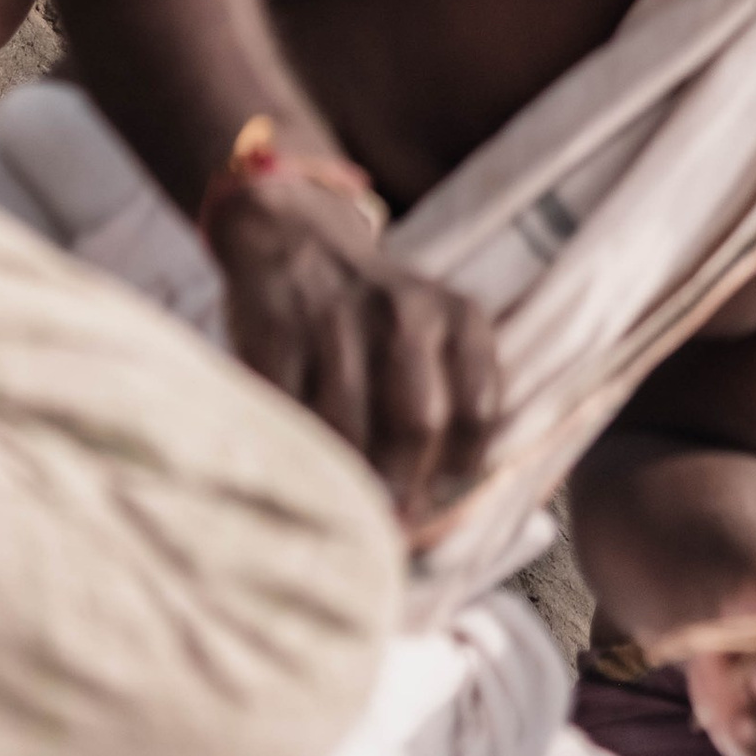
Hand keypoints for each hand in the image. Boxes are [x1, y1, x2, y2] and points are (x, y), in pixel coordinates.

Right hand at [208, 171, 501, 532]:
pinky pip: (290, 413)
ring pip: (351, 429)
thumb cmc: (373, 314)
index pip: (478, 411)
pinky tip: (297, 467)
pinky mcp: (277, 329)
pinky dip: (293, 453)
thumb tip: (445, 508)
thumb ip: (450, 399)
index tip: (434, 502)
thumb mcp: (432, 331)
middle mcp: (408, 312)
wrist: (296, 236)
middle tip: (383, 519)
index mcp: (459, 316)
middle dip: (403, 485)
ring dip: (346, 479)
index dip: (457, 472)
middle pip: (420, 423)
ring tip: (340, 504)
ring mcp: (339, 319)